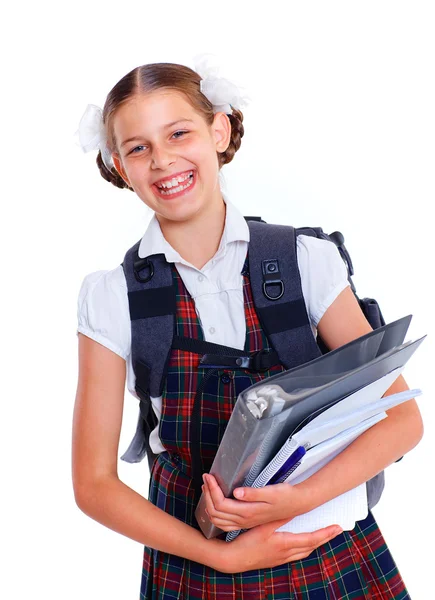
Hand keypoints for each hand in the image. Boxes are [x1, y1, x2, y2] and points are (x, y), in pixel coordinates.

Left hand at [202, 473, 305, 530]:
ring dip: (209, 504)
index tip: (209, 475)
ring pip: (218, 520)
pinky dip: (216, 514)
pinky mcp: (247, 521)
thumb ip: (253, 493)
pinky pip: (225, 523)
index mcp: (248, 512)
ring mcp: (245, 523)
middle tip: (206, 478)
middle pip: (216, 512)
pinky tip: (215, 503)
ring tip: (207, 488)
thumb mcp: (271, 492)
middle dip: (208, 494)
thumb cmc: (286, 495)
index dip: (212, 489)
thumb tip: (236, 492)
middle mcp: (244, 520)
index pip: (221, 504)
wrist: (298, 504)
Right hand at [217, 517, 342, 573]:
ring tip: (322, 536)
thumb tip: (294, 510)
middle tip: (335, 531)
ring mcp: (281, 558)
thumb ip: (279, 518)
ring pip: (304, 552)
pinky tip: (301, 545)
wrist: (234, 559)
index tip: (337, 528)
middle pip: (311, 546)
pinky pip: (296, 554)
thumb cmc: (247, 543)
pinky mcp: (276, 560)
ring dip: (315, 544)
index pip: (311, 538)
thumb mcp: (263, 527)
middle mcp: (286, 553)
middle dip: (324, 538)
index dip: (325, 533)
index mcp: (285, 543)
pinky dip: (304, 548)